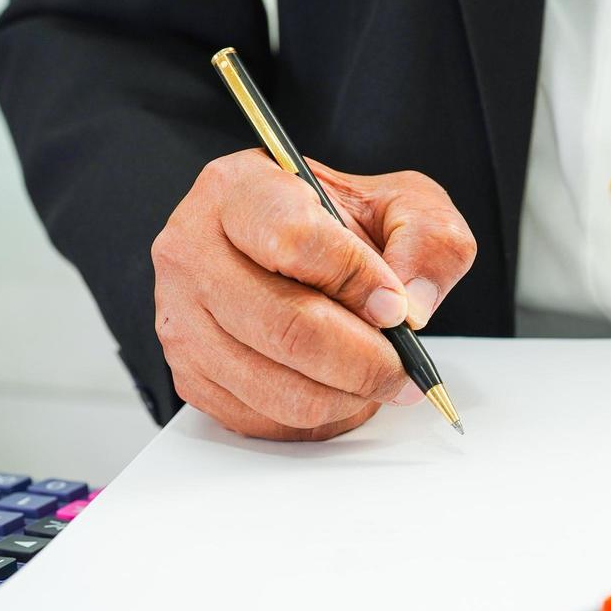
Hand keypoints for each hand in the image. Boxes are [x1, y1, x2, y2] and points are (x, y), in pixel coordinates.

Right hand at [151, 149, 475, 439]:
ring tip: (378, 380)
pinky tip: (340, 389)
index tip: (397, 306)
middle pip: (286, 327)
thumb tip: (412, 306)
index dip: (358, 282)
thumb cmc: (340, 226)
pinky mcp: (191, 376)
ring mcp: (183, 319)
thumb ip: (427, 240)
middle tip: (404, 368)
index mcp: (238, 190)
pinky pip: (265, 420)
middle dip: (364, 360)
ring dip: (347, 396)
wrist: (294, 251)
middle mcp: (193, 252)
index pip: (293, 240)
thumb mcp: (401, 205)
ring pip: (278, 387)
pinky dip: (319, 418)